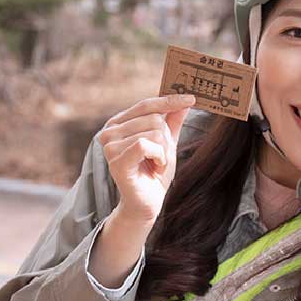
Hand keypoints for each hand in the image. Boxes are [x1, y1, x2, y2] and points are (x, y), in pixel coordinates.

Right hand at [96, 94, 194, 229]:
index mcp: (118, 123)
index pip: (147, 105)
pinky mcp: (116, 161)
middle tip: (160, 156)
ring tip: (155, 163)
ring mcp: (110, 147)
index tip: (191, 98)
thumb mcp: (168, 142)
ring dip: (164, 151)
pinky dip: (159, 157)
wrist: (148, 203)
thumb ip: (173, 121)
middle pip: (155, 119)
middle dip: (167, 139)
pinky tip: (155, 167)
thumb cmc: (154, 172)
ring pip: (154, 132)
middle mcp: (109, 132)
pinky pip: (146, 145)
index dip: (169, 101)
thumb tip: (185, 99)